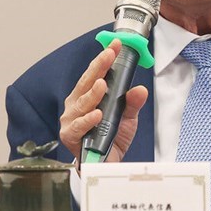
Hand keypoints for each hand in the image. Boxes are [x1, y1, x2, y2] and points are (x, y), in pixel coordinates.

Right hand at [59, 39, 147, 162]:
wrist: (105, 164)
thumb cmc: (111, 138)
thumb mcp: (127, 117)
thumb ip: (132, 103)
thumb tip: (140, 89)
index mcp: (88, 95)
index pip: (95, 73)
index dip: (104, 59)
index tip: (115, 45)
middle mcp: (77, 104)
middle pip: (87, 83)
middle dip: (99, 67)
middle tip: (109, 55)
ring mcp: (71, 119)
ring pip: (82, 103)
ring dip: (93, 94)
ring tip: (103, 84)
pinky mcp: (70, 136)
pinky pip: (78, 126)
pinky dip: (88, 120)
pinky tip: (97, 114)